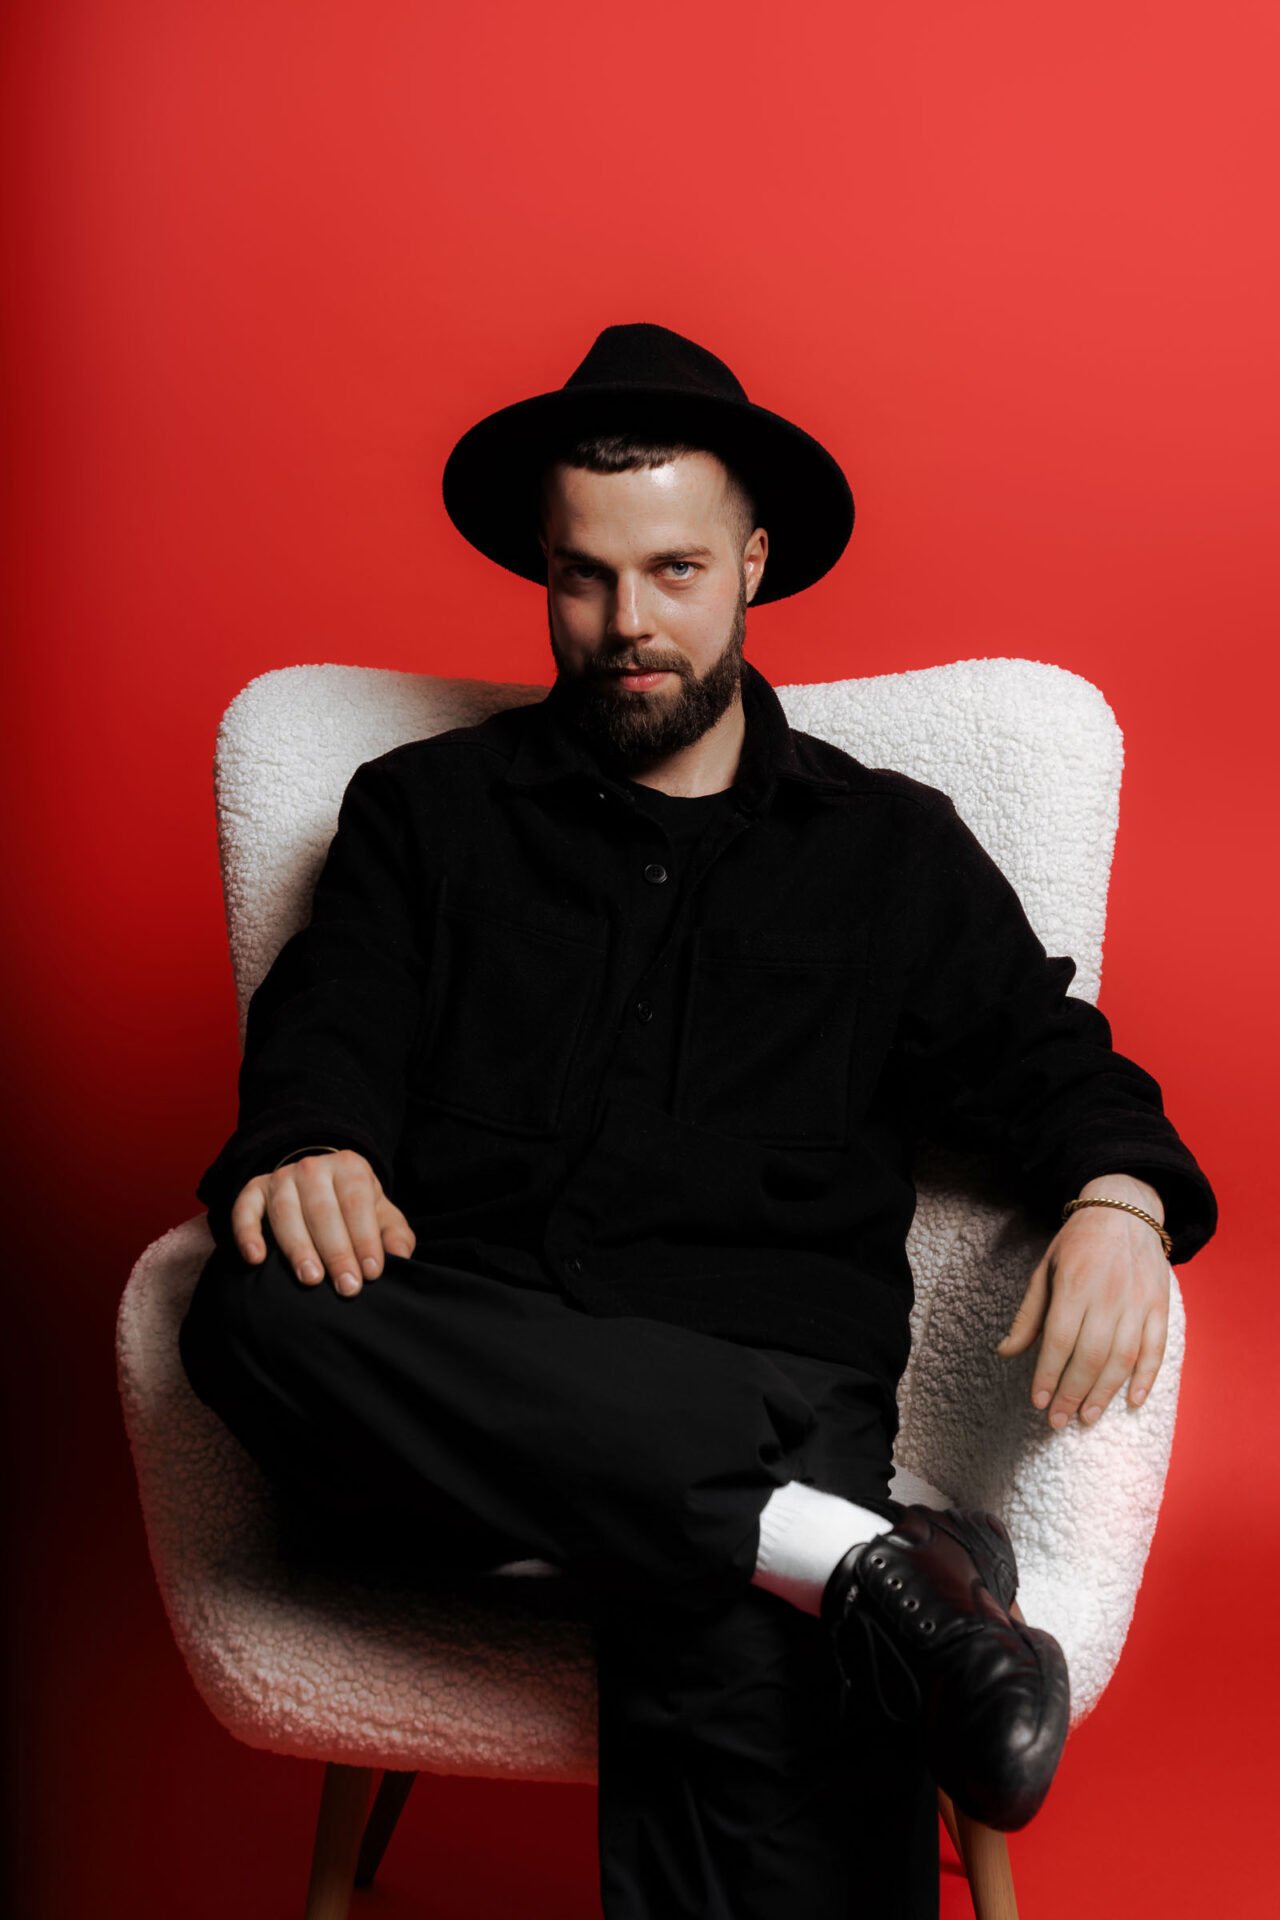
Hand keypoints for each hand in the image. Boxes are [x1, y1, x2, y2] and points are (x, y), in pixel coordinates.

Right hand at [231, 1149, 416, 1296]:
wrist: (321, 1183)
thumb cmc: (354, 1207)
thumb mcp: (381, 1214)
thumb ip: (394, 1234)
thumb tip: (400, 1255)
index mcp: (349, 1167)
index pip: (356, 1202)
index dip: (365, 1238)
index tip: (372, 1273)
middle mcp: (312, 1167)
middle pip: (322, 1210)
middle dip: (336, 1251)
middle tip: (346, 1287)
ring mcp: (280, 1177)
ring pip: (285, 1212)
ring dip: (298, 1248)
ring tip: (311, 1279)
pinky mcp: (254, 1191)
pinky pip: (244, 1209)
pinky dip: (246, 1233)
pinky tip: (255, 1259)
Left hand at [994, 1175, 1169, 1428]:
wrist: (1124, 1210)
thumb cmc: (1077, 1243)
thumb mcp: (1044, 1270)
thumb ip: (1028, 1315)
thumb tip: (1005, 1353)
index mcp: (1073, 1284)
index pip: (1058, 1340)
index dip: (1048, 1374)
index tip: (1038, 1402)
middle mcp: (1107, 1295)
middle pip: (1090, 1355)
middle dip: (1072, 1393)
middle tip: (1059, 1421)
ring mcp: (1138, 1301)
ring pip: (1123, 1357)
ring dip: (1105, 1393)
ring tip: (1087, 1417)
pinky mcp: (1160, 1305)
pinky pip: (1156, 1348)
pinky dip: (1146, 1377)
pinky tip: (1132, 1401)